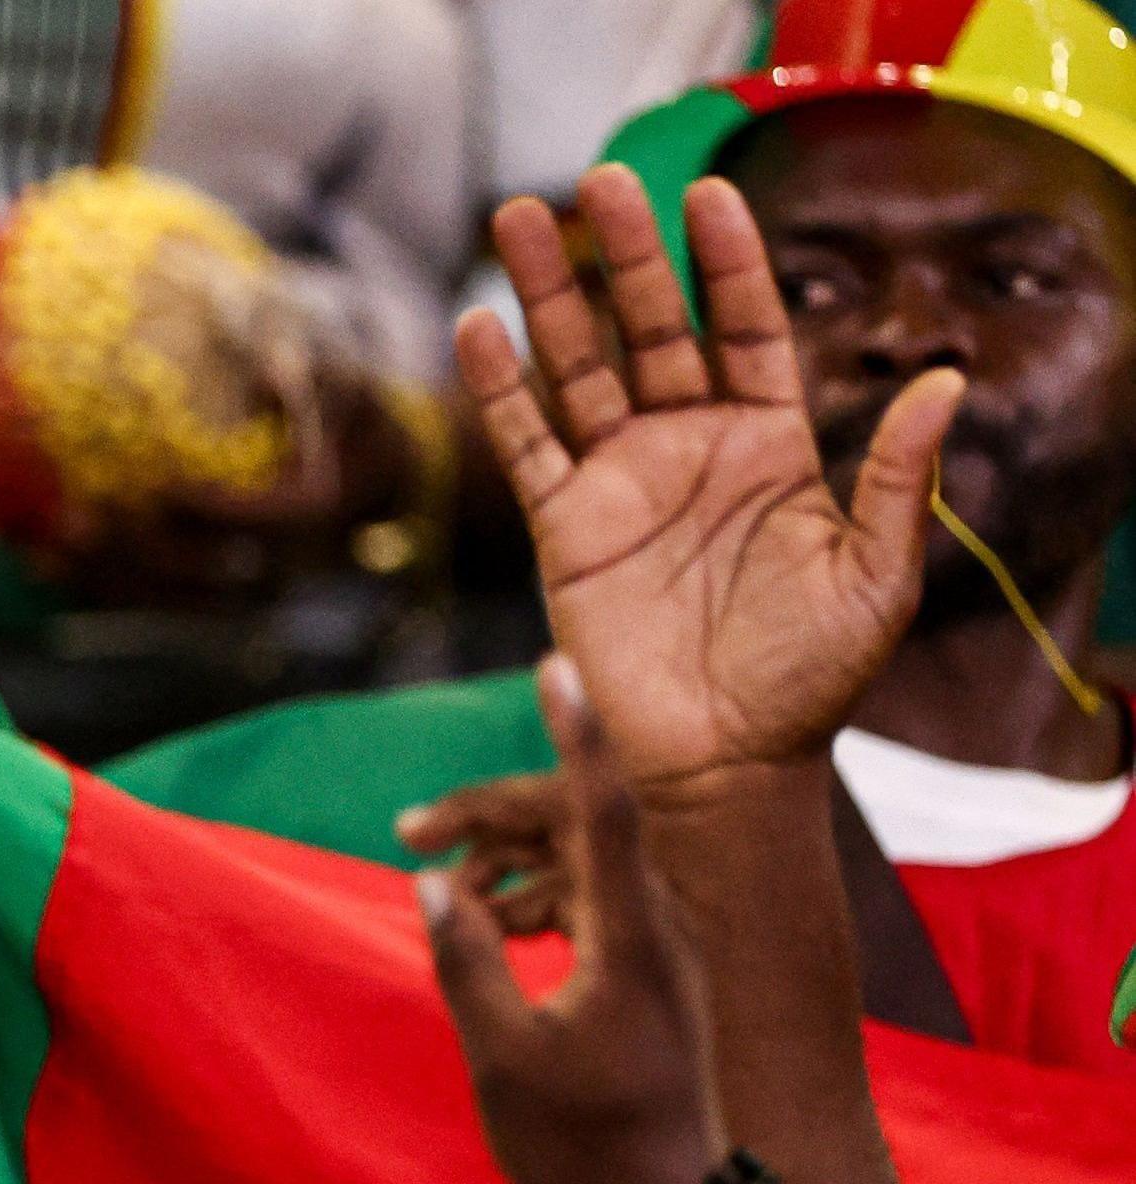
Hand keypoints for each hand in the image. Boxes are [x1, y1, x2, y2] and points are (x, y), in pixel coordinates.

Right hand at [422, 657, 732, 1183]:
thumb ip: (466, 961)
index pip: (603, 810)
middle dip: (490, 815)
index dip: (576, 734)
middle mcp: (658, 926)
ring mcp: (659, 948)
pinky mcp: (650, 972)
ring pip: (577, 865)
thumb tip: (435, 884)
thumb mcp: (503, 1056)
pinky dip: (530, 898)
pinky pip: (586, 902)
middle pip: (576, 827)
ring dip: (504, 862)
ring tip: (439, 895)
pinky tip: (484, 927)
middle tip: (406, 833)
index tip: (556, 666)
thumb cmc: (583, 1142)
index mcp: (632, 937)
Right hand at [457, 166, 960, 807]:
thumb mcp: (881, 575)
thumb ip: (900, 478)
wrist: (731, 762)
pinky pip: (526, 447)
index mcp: (772, 444)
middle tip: (597, 182)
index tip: (706, 196)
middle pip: (652, 329)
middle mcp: (691, 447)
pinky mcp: (567, 531)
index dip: (728, 263)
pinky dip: (499, 391)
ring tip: (519, 219)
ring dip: (550, 296)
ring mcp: (623, 483)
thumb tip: (943, 380)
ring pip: (579, 369)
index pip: (746, 328)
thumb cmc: (815, 678)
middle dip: (624, 255)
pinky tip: (477, 329)